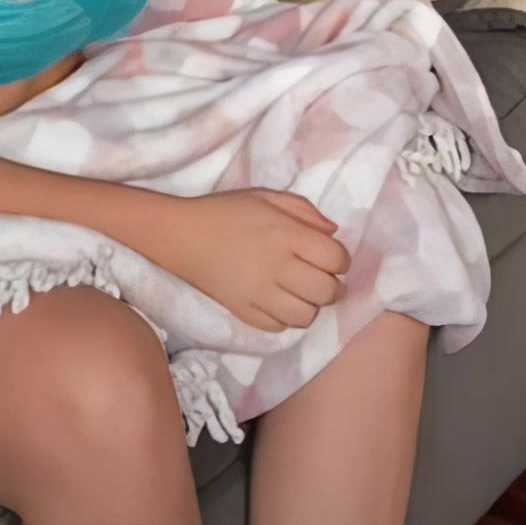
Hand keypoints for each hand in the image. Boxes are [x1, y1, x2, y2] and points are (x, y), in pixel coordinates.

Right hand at [153, 187, 350, 332]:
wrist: (184, 236)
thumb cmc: (227, 211)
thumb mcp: (267, 197)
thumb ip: (304, 211)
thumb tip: (334, 232)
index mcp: (286, 235)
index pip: (335, 258)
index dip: (341, 259)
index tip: (332, 256)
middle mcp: (278, 267)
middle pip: (327, 291)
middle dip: (332, 285)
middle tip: (321, 276)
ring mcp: (262, 295)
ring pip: (307, 316)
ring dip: (312, 304)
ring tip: (302, 291)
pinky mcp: (246, 313)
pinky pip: (281, 327)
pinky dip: (286, 317)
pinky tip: (280, 301)